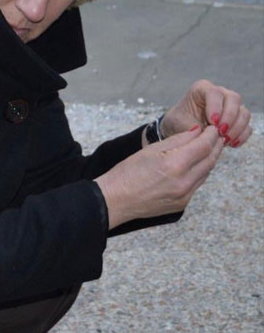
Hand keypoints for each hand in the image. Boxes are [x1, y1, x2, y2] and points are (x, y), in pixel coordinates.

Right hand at [97, 125, 223, 228]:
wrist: (115, 200)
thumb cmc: (128, 172)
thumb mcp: (151, 149)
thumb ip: (178, 140)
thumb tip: (198, 131)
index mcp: (175, 164)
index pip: (204, 145)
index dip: (211, 134)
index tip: (213, 127)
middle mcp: (184, 181)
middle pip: (210, 159)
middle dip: (215, 145)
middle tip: (216, 135)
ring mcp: (184, 195)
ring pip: (206, 172)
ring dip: (209, 159)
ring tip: (208, 148)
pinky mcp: (182, 204)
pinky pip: (197, 184)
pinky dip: (200, 172)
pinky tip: (195, 165)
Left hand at [160, 79, 252, 147]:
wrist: (181, 130)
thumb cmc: (178, 122)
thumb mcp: (178, 123)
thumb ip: (193, 126)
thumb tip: (209, 134)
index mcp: (202, 89)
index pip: (215, 93)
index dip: (216, 108)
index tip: (212, 123)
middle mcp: (220, 94)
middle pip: (234, 99)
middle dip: (229, 117)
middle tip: (221, 133)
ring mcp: (230, 106)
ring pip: (243, 113)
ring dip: (237, 128)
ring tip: (224, 140)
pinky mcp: (237, 120)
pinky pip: (246, 126)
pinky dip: (241, 136)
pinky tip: (231, 144)